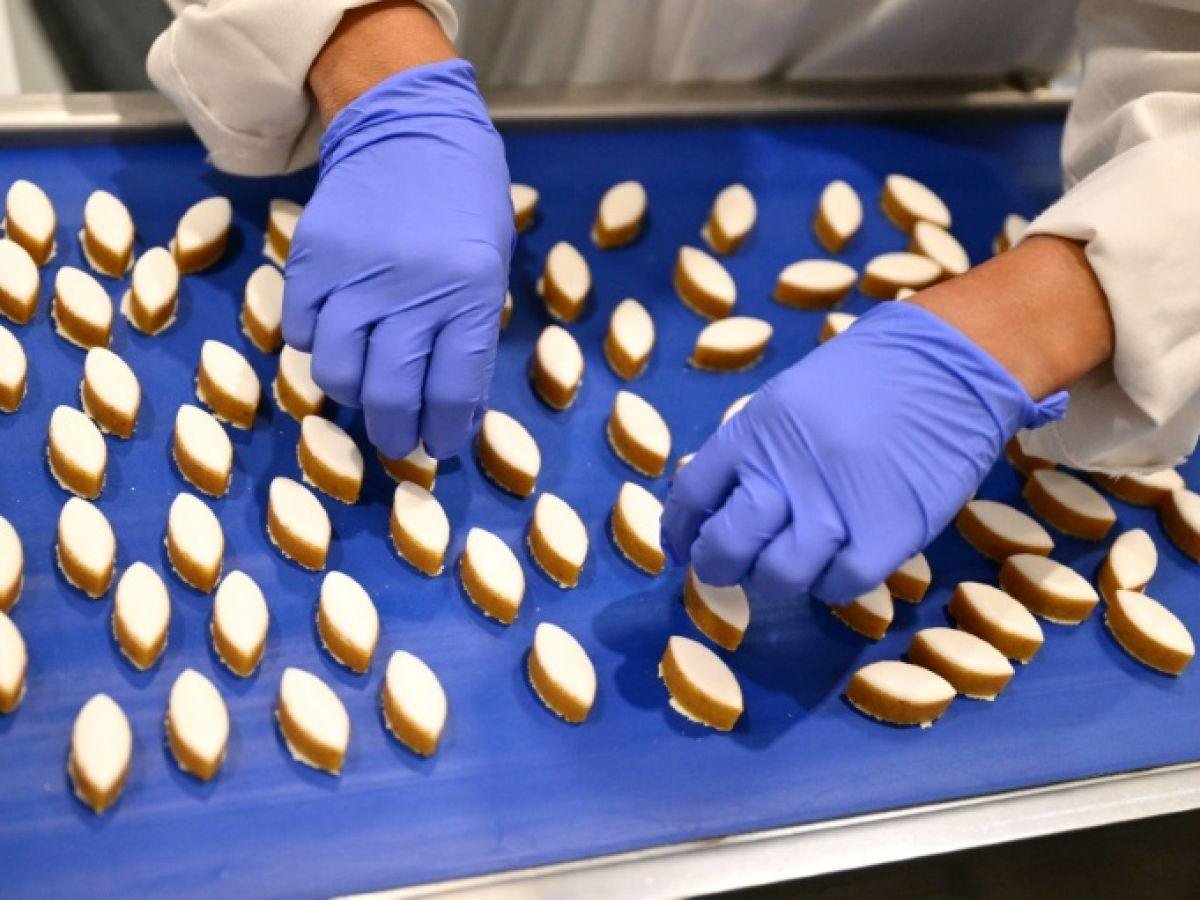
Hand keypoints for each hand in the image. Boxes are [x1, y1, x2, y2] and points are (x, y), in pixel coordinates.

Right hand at [283, 59, 512, 458]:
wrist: (408, 129)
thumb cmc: (463, 207)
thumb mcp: (487, 271)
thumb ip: (467, 338)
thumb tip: (449, 414)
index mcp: (468, 295)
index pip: (452, 393)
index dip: (443, 432)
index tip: (438, 446)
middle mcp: (412, 290)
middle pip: (391, 395)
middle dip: (395, 434)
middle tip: (399, 442)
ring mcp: (356, 275)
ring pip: (338, 373)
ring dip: (353, 395)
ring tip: (367, 388)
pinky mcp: (312, 259)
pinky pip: (303, 332)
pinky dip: (319, 345)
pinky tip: (340, 335)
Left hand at [661, 301, 1066, 605]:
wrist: (950, 362)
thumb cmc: (868, 377)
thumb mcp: (791, 399)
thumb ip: (756, 449)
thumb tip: (721, 505)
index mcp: (756, 429)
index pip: (693, 492)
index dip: (681, 530)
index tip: (683, 547)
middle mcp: (785, 468)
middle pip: (726, 543)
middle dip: (717, 566)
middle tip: (727, 569)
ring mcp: (836, 504)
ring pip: (779, 574)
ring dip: (775, 579)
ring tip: (789, 564)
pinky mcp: (886, 532)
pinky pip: (839, 584)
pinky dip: (831, 584)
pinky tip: (837, 564)